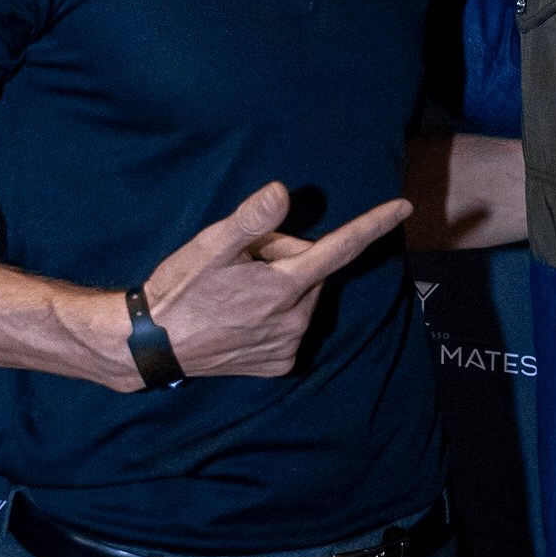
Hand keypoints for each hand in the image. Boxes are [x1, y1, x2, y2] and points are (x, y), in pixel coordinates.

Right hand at [138, 181, 409, 380]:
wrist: (153, 344)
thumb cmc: (181, 288)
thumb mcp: (211, 246)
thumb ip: (252, 221)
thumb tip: (283, 192)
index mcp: (285, 286)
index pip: (341, 249)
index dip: (374, 224)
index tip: (403, 207)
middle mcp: (295, 320)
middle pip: (312, 271)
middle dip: (288, 258)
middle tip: (244, 262)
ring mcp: (288, 346)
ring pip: (302, 298)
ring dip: (281, 288)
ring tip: (235, 292)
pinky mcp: (279, 364)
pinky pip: (291, 326)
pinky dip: (275, 315)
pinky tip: (240, 317)